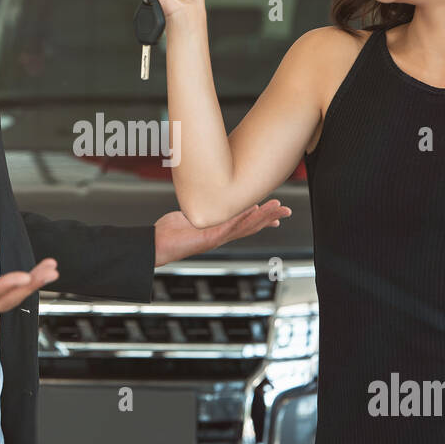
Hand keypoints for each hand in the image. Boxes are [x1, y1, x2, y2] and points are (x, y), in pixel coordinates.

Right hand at [0, 256, 59, 337]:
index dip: (3, 287)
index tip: (23, 276)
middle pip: (5, 300)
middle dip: (29, 285)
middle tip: (49, 270)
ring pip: (10, 301)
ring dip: (32, 286)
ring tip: (51, 270)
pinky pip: (8, 300)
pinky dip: (24, 289)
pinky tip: (36, 278)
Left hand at [153, 199, 291, 266]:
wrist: (157, 245)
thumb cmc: (169, 232)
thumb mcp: (190, 215)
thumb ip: (201, 208)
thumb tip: (203, 197)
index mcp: (219, 229)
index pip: (246, 223)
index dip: (263, 219)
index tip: (278, 213)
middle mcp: (221, 235)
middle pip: (252, 226)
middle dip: (270, 217)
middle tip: (287, 210)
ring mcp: (217, 238)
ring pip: (245, 226)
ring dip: (263, 216)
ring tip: (277, 207)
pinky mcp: (209, 239)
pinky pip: (229, 227)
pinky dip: (242, 217)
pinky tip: (254, 209)